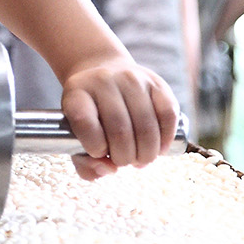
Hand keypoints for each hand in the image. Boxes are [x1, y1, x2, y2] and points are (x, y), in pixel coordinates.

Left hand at [61, 57, 179, 179]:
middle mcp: (104, 81)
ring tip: (140, 159)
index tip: (99, 153)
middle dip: (124, 158)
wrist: (104, 74)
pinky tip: (159, 149)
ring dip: (145, 154)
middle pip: (120, 131)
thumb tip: (109, 169)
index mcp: (77, 93)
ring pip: (146, 127)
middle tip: (124, 161)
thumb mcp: (75, 136)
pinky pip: (168, 116)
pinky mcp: (157, 83)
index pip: (84, 122)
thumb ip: (85, 164)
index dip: (94, 147)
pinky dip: (165, 139)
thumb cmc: (90, 115)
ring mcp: (133, 79)